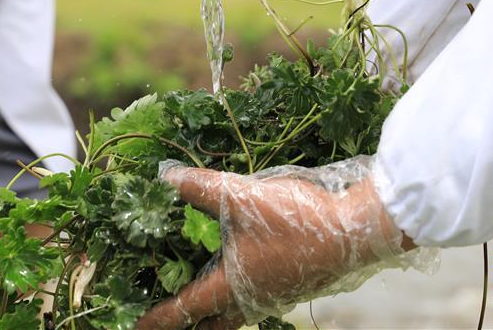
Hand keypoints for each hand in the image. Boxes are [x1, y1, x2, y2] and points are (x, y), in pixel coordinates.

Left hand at [137, 158, 420, 329]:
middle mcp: (252, 299)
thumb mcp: (240, 197)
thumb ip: (200, 187)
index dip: (159, 317)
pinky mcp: (293, 283)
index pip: (186, 309)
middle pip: (213, 322)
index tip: (136, 324)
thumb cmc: (295, 220)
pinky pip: (255, 299)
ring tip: (200, 296)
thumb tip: (164, 177)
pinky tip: (241, 271)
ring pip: (236, 311)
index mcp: (232, 286)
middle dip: (188, 322)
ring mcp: (275, 294)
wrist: (355, 230)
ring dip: (215, 309)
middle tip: (167, 317)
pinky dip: (237, 294)